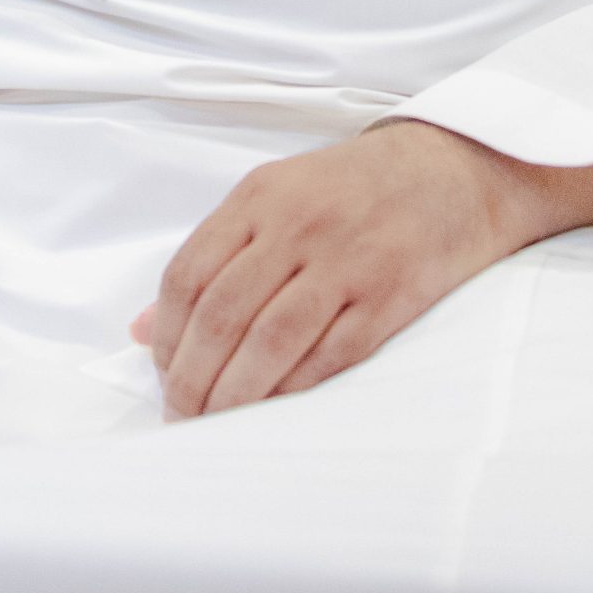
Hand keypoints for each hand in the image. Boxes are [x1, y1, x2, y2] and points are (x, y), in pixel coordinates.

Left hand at [130, 120, 592, 421]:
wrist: (451, 171)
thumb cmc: (351, 189)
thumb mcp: (274, 197)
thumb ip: (211, 256)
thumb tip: (141, 328)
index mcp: (261, 196)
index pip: (189, 273)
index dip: (166, 333)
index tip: (161, 369)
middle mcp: (298, 225)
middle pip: (223, 314)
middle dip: (192, 376)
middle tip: (182, 413)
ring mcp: (346, 261)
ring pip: (270, 342)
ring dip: (235, 394)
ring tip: (216, 421)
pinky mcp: (389, 296)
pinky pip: (329, 356)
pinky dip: (293, 389)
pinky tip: (274, 407)